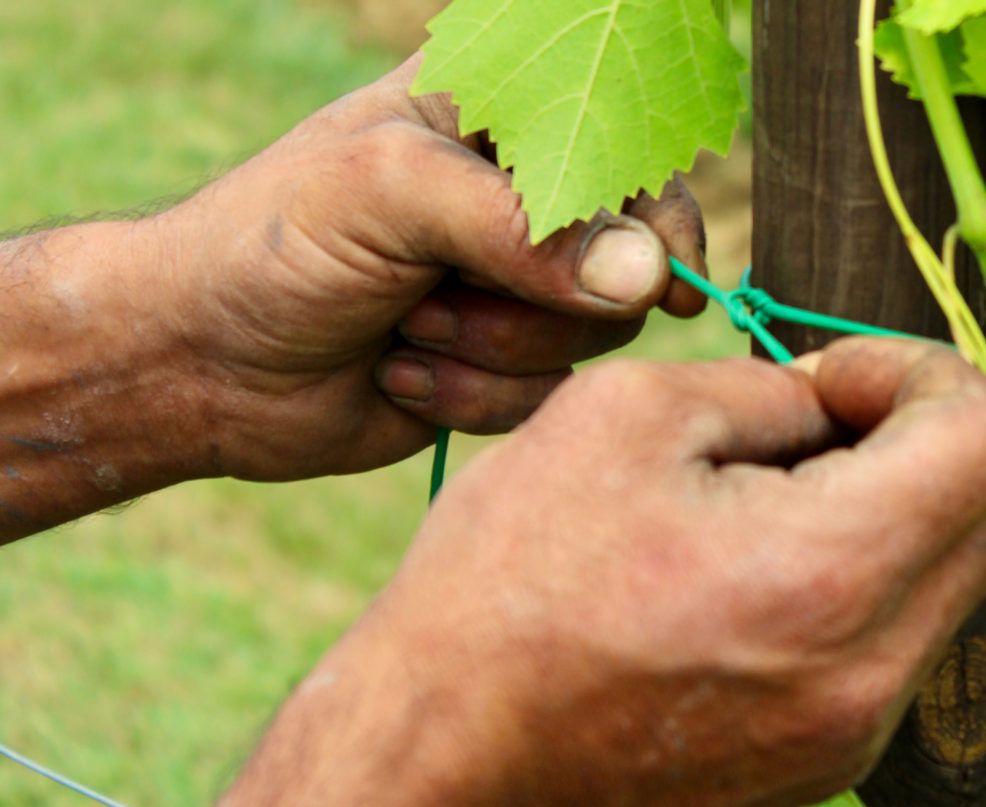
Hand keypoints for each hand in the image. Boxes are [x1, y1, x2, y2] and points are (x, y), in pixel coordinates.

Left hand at [157, 54, 706, 480]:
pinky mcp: (507, 365)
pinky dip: (474, 397)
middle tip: (426, 295)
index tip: (667, 280)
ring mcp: (518, 288)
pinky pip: (549, 396)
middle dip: (530, 300)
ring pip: (593, 338)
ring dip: (491, 351)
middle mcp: (521, 201)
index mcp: (497, 116)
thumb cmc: (275, 246)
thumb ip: (520, 226)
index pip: (626, 148)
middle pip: (627, 260)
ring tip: (403, 331)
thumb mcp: (386, 195)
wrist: (205, 364)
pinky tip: (400, 375)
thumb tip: (649, 277)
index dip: (656, 213)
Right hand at [179, 338, 985, 806]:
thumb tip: (834, 401)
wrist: (441, 753)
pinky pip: (890, 648)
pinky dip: (852, 584)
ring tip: (761, 499)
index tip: (837, 379)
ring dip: (885, 512)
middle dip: (916, 438)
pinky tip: (746, 569)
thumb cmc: (504, 584)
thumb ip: (765, 389)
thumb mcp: (621, 416)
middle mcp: (868, 672)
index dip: (927, 373)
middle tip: (810, 422)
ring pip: (944, 583)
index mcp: (830, 571)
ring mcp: (849, 734)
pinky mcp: (819, 762)